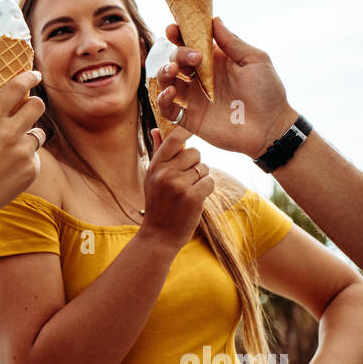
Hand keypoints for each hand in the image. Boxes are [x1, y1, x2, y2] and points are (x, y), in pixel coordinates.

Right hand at [0, 70, 45, 226]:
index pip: (17, 87)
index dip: (29, 77)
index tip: (35, 75)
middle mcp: (9, 132)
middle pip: (38, 105)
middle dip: (35, 105)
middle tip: (28, 110)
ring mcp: (22, 152)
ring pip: (39, 133)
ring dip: (29, 137)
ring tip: (10, 152)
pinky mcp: (31, 169)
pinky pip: (35, 156)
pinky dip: (25, 160)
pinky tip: (8, 171)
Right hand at [140, 126, 214, 249]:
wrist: (159, 234)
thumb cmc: (158, 203)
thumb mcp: (152, 177)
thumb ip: (158, 152)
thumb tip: (156, 129)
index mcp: (155, 165)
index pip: (174, 139)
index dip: (186, 132)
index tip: (192, 132)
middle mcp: (165, 173)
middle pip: (195, 153)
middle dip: (196, 164)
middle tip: (187, 178)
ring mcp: (179, 185)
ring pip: (204, 168)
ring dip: (202, 178)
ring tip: (189, 190)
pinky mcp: (193, 197)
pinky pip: (210, 182)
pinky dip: (207, 189)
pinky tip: (196, 198)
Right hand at [152, 17, 295, 157]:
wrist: (271, 128)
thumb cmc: (268, 92)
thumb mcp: (255, 60)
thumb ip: (232, 42)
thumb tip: (214, 19)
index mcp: (215, 61)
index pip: (190, 44)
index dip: (179, 35)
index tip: (173, 29)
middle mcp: (201, 78)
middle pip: (176, 60)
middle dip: (178, 54)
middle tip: (194, 58)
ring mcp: (194, 99)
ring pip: (166, 82)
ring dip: (164, 73)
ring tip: (173, 71)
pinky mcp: (190, 119)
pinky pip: (167, 108)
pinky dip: (163, 99)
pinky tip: (171, 93)